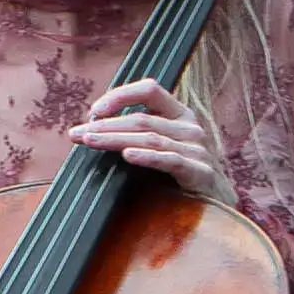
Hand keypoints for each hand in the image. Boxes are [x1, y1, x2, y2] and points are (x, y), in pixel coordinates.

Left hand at [70, 74, 231, 201]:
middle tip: (77, 134)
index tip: (94, 111)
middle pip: (142, 119)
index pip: (150, 89)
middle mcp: (190, 127)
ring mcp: (197, 149)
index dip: (120, 96)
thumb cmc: (181, 172)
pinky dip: (148, 157)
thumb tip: (93, 127)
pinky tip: (128, 156)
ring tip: (90, 142)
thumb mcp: (163, 144)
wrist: (217, 204)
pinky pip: (170, 160)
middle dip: (105, 125)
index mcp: (180, 113)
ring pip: (150, 139)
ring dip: (115, 140)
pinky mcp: (200, 172)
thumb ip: (139, 132)